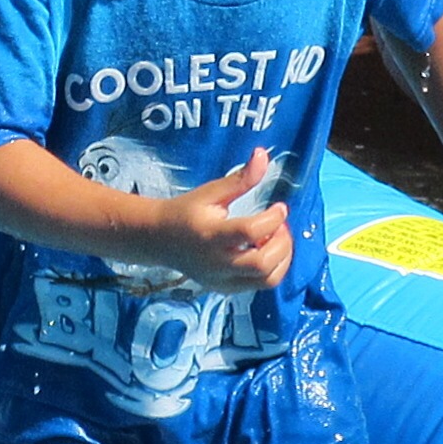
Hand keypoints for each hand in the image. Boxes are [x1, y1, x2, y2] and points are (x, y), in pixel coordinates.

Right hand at [155, 146, 292, 294]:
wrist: (160, 239)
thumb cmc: (186, 211)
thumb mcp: (210, 192)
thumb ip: (240, 179)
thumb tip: (264, 155)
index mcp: (211, 235)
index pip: (250, 232)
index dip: (273, 219)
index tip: (280, 207)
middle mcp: (217, 263)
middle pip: (262, 264)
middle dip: (282, 243)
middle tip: (281, 225)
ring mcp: (221, 280)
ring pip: (266, 280)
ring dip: (282, 259)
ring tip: (276, 238)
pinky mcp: (225, 289)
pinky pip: (258, 285)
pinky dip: (272, 269)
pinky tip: (265, 250)